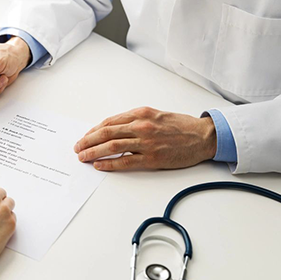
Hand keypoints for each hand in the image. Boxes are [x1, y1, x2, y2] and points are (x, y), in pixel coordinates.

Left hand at [74, 107, 216, 170]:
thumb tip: (113, 129)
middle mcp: (141, 126)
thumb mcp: (155, 115)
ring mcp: (146, 142)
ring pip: (111, 147)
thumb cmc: (180, 126)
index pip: (109, 122)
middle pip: (106, 133)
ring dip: (93, 152)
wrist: (203, 136)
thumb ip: (135, 120)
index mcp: (141, 113)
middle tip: (77, 148)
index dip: (93, 131)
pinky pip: (124, 162)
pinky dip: (109, 164)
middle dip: (87, 141)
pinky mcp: (152, 158)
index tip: (84, 137)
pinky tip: (99, 165)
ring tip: (83, 157)